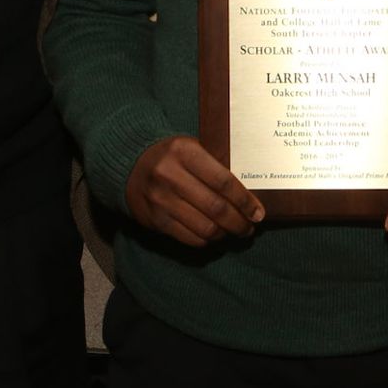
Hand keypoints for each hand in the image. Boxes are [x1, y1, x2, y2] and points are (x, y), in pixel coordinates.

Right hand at [126, 136, 263, 246]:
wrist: (129, 163)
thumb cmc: (171, 156)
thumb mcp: (191, 148)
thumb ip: (215, 165)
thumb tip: (250, 193)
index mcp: (184, 152)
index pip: (224, 182)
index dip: (245, 201)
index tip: (258, 213)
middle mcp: (170, 175)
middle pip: (216, 208)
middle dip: (239, 222)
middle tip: (250, 227)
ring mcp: (160, 200)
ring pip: (205, 227)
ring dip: (225, 234)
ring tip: (234, 231)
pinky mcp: (154, 219)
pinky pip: (189, 237)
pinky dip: (206, 239)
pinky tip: (214, 234)